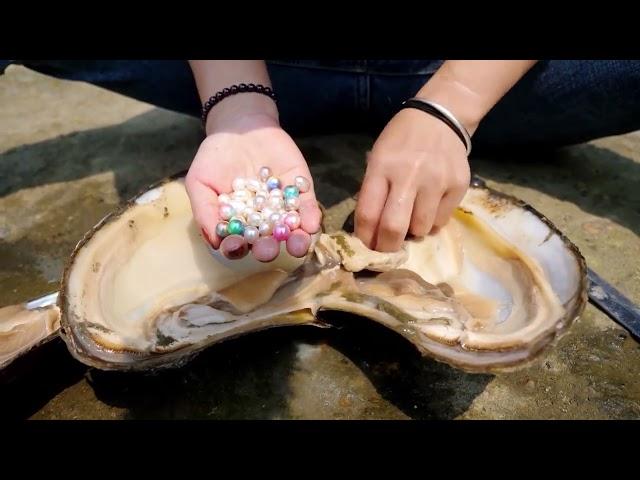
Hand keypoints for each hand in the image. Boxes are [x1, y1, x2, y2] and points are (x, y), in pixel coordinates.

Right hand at [185, 100, 320, 261]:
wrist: (240, 125)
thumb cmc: (215, 156)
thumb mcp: (200, 182)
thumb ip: (205, 211)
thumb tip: (215, 242)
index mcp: (237, 224)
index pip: (238, 243)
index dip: (237, 248)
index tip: (236, 246)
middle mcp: (262, 221)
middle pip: (267, 242)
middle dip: (267, 249)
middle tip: (267, 250)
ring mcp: (283, 207)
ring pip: (293, 231)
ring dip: (297, 241)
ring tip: (297, 245)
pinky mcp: (301, 191)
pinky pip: (308, 207)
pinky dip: (310, 217)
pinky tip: (311, 223)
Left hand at [355, 108, 470, 251]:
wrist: (441, 117)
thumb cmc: (402, 140)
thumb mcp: (378, 157)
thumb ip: (373, 191)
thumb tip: (371, 231)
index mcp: (382, 167)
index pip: (368, 213)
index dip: (364, 237)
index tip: (366, 245)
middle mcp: (409, 175)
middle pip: (394, 228)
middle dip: (386, 246)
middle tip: (386, 249)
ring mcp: (437, 181)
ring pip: (420, 229)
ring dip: (412, 232)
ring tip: (410, 219)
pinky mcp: (458, 186)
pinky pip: (441, 221)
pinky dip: (431, 222)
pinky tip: (428, 208)